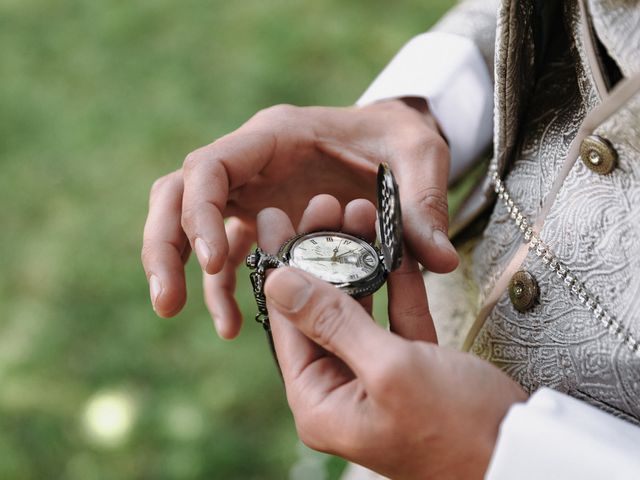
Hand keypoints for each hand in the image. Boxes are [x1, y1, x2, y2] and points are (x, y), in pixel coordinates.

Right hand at [142, 99, 457, 338]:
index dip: (201, 211)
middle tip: (167, 301)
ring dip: (181, 272)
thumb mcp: (420, 156)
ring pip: (188, 223)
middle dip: (165, 245)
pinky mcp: (258, 216)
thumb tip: (440, 262)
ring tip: (202, 323)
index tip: (216, 263)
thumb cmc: (401, 138)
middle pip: (178, 193)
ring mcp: (251, 190)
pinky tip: (235, 323)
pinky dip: (223, 287)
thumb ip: (424, 203)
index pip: (212, 166)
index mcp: (275, 136)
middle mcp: (251, 162)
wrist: (392, 138)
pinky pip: (226, 250)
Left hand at [258, 196, 526, 479]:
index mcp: (320, 401)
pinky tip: (392, 240)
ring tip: (358, 210)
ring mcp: (375, 375)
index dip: (283, 267)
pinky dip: (395, 278)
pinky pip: (394, 312)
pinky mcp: (411, 364)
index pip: (288, 324)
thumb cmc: (459, 427)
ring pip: (359, 305)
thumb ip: (334, 322)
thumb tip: (279, 281)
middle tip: (322, 205)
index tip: (277, 220)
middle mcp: (341, 388)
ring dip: (360, 260)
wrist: (523, 454)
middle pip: (320, 309)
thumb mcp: (391, 369)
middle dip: (323, 255)